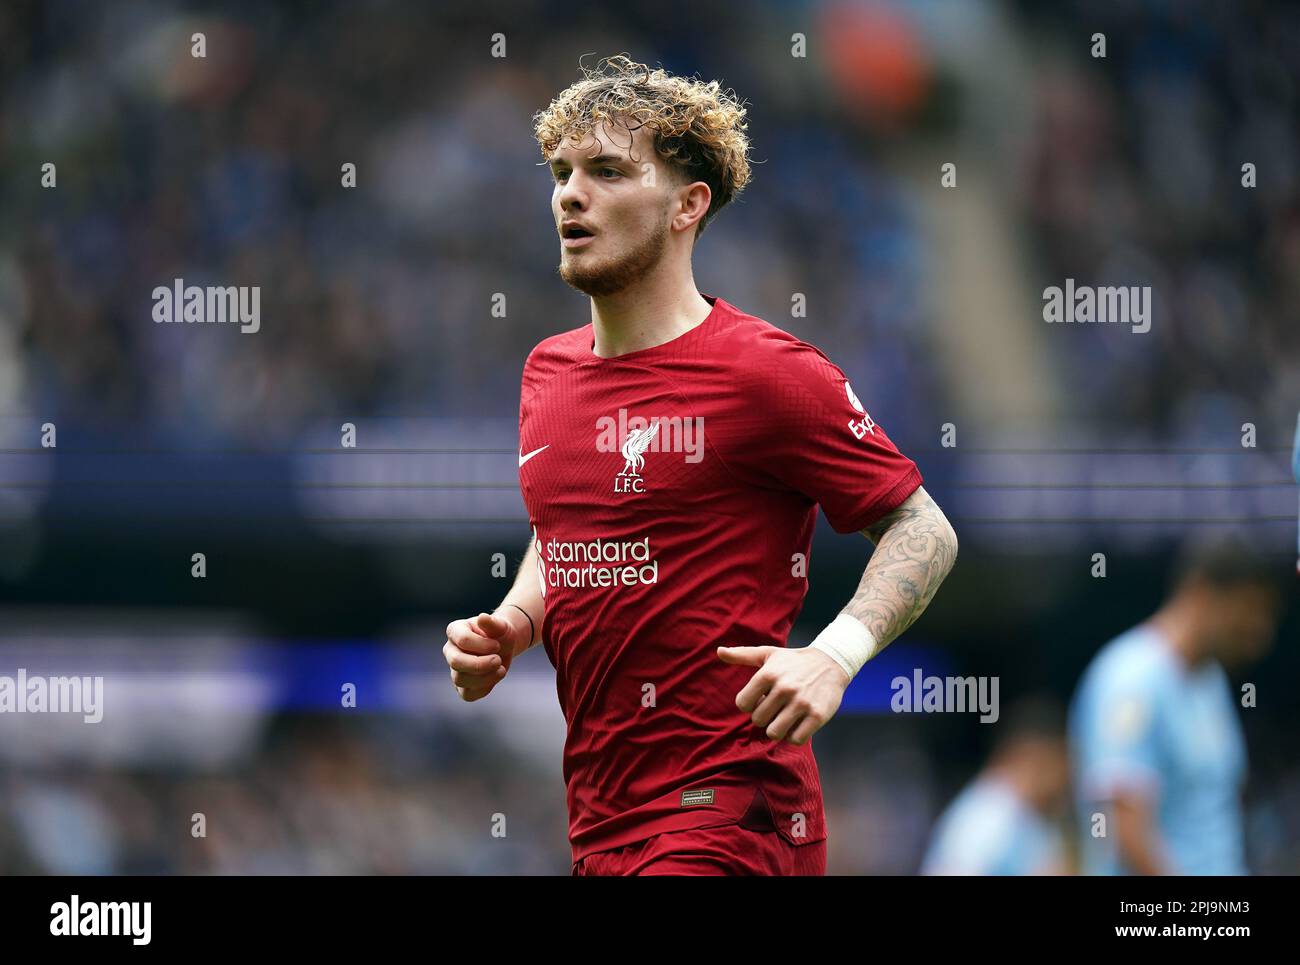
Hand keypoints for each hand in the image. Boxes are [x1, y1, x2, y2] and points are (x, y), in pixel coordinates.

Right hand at [444, 611, 523, 701]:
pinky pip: (467, 694)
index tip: (497, 645)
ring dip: (484, 677)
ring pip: (460, 679)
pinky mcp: (462, 686)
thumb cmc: (499, 633)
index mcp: (455, 631)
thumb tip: (482, 617)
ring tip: (501, 669)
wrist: (504, 645)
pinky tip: (495, 677)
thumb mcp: (501, 625)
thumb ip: (492, 623)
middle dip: (480, 664)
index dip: (482, 645)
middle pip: (456, 662)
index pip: (462, 640)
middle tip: (498, 660)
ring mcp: (454, 669)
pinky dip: (484, 689)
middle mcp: (450, 650)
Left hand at [717, 645, 850, 745]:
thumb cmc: (793, 661)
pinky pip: (796, 739)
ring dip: (778, 729)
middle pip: (758, 720)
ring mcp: (802, 703)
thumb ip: (742, 655)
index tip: (761, 699)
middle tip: (776, 708)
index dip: (750, 705)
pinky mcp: (818, 716)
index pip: (743, 704)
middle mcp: (784, 688)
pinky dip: (794, 736)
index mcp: (768, 674)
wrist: (832, 662)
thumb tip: (719, 651)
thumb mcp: (768, 654)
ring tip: (785, 718)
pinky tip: (798, 724)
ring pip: (774, 733)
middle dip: (764, 717)